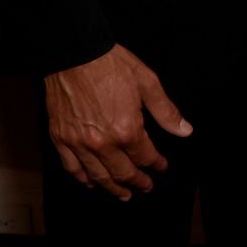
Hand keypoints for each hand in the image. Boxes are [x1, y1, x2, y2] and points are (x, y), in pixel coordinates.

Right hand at [45, 44, 191, 198]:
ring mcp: (79, 143)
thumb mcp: (147, 83)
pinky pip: (72, 168)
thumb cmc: (110, 64)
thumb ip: (166, 111)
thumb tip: (184, 130)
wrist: (74, 52)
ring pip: (97, 176)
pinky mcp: (61, 138)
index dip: (156, 164)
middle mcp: (102, 142)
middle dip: (137, 182)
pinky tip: (91, 182)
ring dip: (112, 188)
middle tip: (145, 186)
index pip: (145, 157)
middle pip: (122, 172)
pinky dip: (83, 179)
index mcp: (126, 129)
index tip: (161, 167)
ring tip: (122, 193)